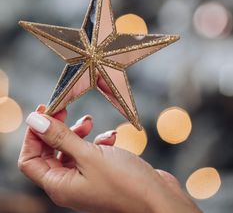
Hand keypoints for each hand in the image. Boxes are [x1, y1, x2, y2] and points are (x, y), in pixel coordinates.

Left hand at [18, 105, 201, 212]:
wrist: (158, 199)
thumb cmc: (124, 182)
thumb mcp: (88, 155)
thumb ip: (60, 137)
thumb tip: (35, 120)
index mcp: (59, 185)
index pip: (30, 159)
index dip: (33, 134)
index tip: (43, 111)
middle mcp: (69, 184)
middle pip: (50, 151)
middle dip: (57, 129)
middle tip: (64, 108)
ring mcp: (85, 178)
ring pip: (70, 149)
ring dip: (78, 132)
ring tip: (91, 121)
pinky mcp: (100, 172)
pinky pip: (90, 153)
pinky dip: (97, 141)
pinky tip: (111, 136)